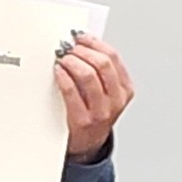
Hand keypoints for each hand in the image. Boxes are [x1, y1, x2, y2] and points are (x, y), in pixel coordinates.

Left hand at [54, 32, 133, 162]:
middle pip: (102, 64)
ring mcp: (100, 111)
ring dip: (73, 62)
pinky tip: (58, 71)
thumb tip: (81, 42)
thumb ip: (97, 69)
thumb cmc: (92, 112)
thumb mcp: (103, 91)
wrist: (87, 144)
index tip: (80, 36)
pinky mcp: (82, 120)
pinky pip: (72, 92)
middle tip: (68, 47)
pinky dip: (63, 77)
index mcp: (124, 89)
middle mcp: (115, 100)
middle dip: (82, 51)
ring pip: (88, 76)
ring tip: (62, 58)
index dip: (94, 42)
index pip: (113, 57)